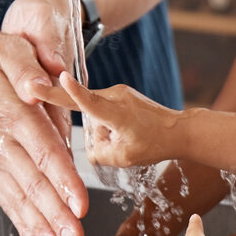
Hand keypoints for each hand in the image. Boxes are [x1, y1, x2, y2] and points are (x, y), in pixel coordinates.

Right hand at [0, 21, 88, 235]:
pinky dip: (20, 219)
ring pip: (20, 196)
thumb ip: (30, 65)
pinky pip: (6, 197)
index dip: (62, 180)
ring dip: (40, 224)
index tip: (79, 204)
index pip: (43, 151)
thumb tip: (42, 85)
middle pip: (33, 183)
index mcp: (13, 113)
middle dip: (55, 215)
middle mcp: (1, 142)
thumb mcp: (8, 48)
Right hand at [44, 72, 181, 169]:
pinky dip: (107, 124)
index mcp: (116, 111)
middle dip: (89, 126)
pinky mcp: (120, 95)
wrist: (178, 131)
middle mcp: (115, 95)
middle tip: (102, 132)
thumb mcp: (124, 158)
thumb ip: (99, 154)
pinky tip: (124, 134)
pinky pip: (102, 110)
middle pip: (85, 110)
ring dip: (101, 129)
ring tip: (125, 139)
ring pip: (94, 113)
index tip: (57, 77)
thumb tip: (87, 149)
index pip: (87, 100)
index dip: (69, 91)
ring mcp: (118, 93)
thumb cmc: (154, 144)